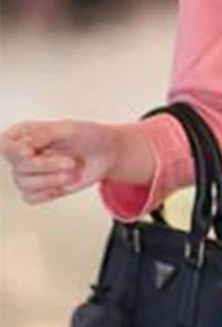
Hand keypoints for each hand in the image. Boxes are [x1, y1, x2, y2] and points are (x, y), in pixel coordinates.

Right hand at [0, 119, 119, 204]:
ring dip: (52, 180)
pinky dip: (49, 193)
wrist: (107, 152)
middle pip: (19, 167)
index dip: (15, 151)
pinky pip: (30, 198)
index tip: (30, 152)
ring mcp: (30, 172)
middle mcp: (22, 154)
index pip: (5, 144)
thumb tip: (22, 147)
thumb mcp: (69, 128)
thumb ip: (44, 134)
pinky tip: (64, 184)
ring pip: (24, 185)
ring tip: (72, 172)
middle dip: (48, 166)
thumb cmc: (89, 136)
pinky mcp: (39, 188)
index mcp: (26, 133)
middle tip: (71, 162)